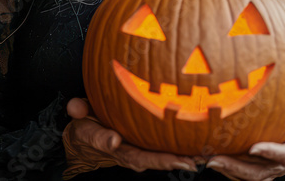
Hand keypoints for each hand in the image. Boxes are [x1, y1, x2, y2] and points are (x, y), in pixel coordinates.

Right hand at [61, 97, 197, 178]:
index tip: (175, 160)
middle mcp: (130, 154)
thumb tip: (99, 128)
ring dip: (181, 157)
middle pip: (154, 160)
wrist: (83, 137)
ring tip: (203, 155)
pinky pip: (163, 148)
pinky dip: (180, 148)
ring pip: (161, 156)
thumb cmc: (84, 129)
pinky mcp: (144, 146)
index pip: (137, 157)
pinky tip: (198, 143)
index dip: (156, 160)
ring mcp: (138, 151)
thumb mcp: (81, 126)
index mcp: (117, 150)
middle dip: (174, 162)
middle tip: (194, 162)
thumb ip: (86, 122)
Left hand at [206, 102, 284, 180]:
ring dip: (227, 170)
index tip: (254, 148)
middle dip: (236, 167)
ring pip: (248, 176)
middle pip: (258, 172)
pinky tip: (210, 159)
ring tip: (207, 160)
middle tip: (216, 159)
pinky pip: (243, 175)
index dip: (269, 153)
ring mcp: (270, 169)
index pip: (283, 155)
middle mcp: (281, 164)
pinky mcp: (261, 169)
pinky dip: (227, 170)